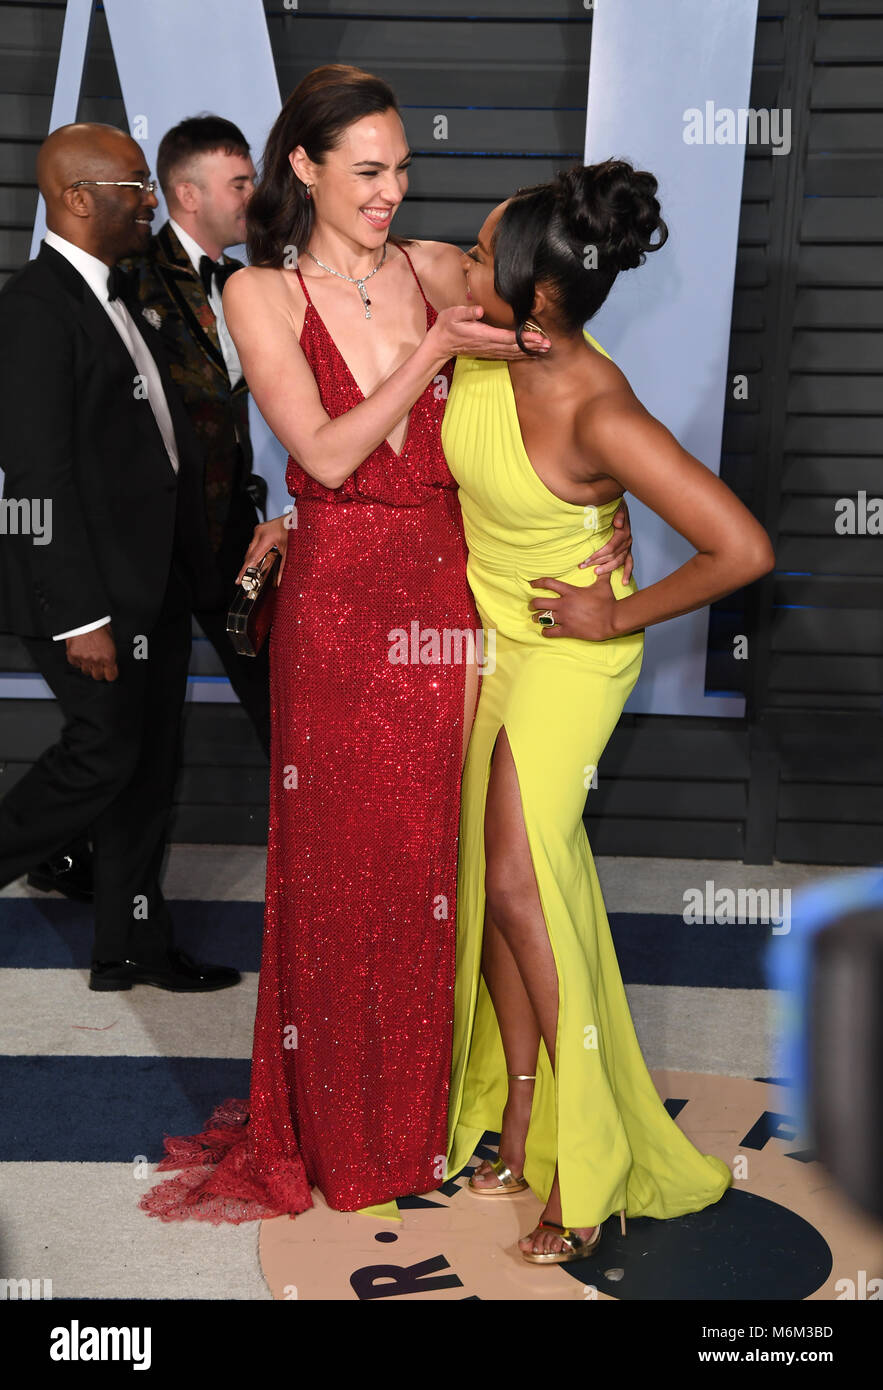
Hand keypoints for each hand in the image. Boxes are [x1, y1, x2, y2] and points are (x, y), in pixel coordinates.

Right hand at [65, 624, 117, 680]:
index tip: (109, 671)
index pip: (111, 676)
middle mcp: (96, 659)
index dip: (110, 674)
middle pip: (97, 676)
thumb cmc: (98, 626)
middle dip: (98, 671)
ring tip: (88, 656)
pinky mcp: (73, 655)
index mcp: (108, 656)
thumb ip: (110, 653)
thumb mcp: (111, 640)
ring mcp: (84, 658)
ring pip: (86, 671)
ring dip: (87, 666)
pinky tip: (80, 652)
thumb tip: (111, 662)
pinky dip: (77, 660)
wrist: (85, 618)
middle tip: (98, 664)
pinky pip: (75, 664)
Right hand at [236, 514, 290, 587]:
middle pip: (249, 554)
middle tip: (246, 580)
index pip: (252, 558)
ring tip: (254, 572)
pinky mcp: (261, 529)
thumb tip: (278, 580)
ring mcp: (259, 530)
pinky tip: (261, 561)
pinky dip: (257, 553)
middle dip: (248, 567)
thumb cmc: (295, 529)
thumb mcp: (289, 550)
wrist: (299, 517)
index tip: (239, 579)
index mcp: (265, 537)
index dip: (245, 570)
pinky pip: (255, 544)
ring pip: (251, 550)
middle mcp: (259, 532)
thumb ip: (283, 567)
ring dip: (253, 561)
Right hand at [428, 305, 549, 361]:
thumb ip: (466, 312)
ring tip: (543, 350)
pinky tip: (528, 354)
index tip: (538, 337)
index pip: (508, 337)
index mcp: (483, 334)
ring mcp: (488, 350)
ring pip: (512, 352)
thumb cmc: (447, 326)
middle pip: (514, 346)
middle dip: (532, 346)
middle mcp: (488, 345)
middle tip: (548, 345)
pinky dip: (519, 355)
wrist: (440, 344)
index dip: (524, 338)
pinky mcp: (488, 352)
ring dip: (528, 351)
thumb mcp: (453, 314)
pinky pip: (507, 355)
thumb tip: (479, 309)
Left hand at [528, 572, 618, 641]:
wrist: (613, 619)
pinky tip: (545, 631)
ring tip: (535, 618)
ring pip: (542, 618)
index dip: (537, 582)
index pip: (548, 583)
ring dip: (536, 618)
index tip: (531, 584)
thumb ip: (600, 573)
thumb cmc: (608, 601)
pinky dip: (545, 632)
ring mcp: (565, 618)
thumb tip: (602, 564)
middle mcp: (564, 604)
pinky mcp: (568, 630)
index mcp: (570, 592)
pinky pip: (550, 632)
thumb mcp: (603, 584)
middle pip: (538, 602)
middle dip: (532, 604)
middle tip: (531, 606)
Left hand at [579, 498, 633, 582]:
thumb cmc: (615, 507)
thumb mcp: (617, 507)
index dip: (598, 555)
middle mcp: (627, 541)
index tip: (586, 559)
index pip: (610, 548)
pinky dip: (627, 573)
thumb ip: (619, 514)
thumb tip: (618, 523)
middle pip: (612, 556)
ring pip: (618, 562)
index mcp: (623, 533)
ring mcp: (628, 548)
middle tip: (583, 566)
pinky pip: (629, 564)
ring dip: (607, 568)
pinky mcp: (628, 552)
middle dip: (597, 562)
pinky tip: (623, 582)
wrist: (620, 506)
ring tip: (596, 573)